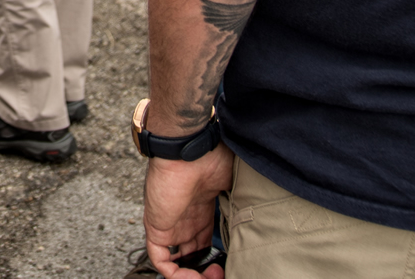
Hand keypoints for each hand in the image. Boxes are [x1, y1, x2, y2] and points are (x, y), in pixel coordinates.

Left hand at [143, 147, 231, 276]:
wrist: (190, 148)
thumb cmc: (212, 157)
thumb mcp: (233, 184)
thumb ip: (239, 203)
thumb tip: (258, 219)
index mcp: (201, 210)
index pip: (204, 242)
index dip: (215, 256)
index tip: (231, 261)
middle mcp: (184, 219)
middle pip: (191, 255)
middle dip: (206, 270)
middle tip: (221, 273)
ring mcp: (170, 224)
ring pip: (176, 262)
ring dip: (193, 275)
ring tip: (212, 276)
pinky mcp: (157, 227)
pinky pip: (160, 260)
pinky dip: (176, 275)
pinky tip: (195, 277)